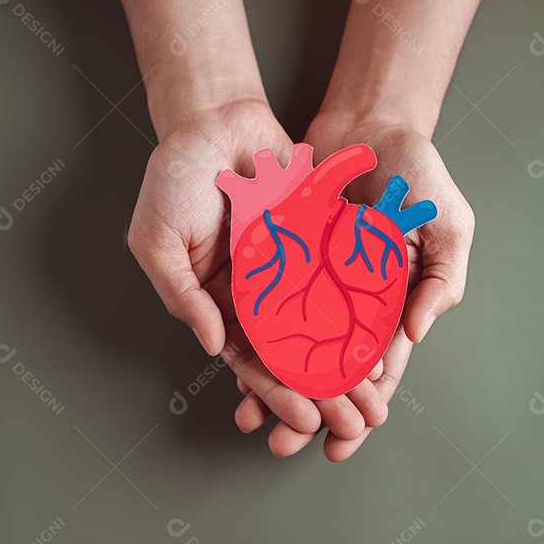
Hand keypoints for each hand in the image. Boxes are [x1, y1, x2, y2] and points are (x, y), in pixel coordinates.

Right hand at [127, 99, 386, 450]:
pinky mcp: (318, 241)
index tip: (305, 421)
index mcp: (219, 302)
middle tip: (354, 426)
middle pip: (296, 354)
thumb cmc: (173, 178)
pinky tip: (386, 339)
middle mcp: (259, 294)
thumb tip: (210, 348)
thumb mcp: (157, 241)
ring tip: (375, 396)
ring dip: (348, 364)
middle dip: (324, 392)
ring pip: (325, 327)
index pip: (251, 360)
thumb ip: (183, 296)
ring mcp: (291, 268)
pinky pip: (344, 281)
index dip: (277, 393)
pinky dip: (363, 312)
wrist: (214, 118)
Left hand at [230, 112, 473, 460]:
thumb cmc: (419, 173)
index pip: (378, 370)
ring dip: (272, 385)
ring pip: (291, 348)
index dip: (362, 410)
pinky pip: (265, 305)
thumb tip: (415, 335)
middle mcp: (351, 302)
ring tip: (249, 421)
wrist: (369, 123)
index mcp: (393, 304)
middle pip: (328, 371)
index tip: (343, 444)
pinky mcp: (286, 259)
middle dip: (307, 412)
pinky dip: (251, 335)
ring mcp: (316, 283)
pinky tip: (232, 364)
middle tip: (284, 447)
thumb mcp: (448, 225)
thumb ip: (440, 280)